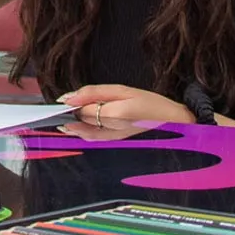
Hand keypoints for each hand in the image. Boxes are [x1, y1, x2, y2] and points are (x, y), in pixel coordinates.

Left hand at [58, 85, 193, 127]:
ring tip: (67, 118)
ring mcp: (114, 140)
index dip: (72, 105)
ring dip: (74, 127)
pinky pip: (94, 140)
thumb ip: (94, 93)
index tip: (63, 100)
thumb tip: (68, 98)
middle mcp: (113, 130)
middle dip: (71, 116)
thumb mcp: (123, 89)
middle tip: (62, 109)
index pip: (85, 111)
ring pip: (85, 135)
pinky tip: (80, 126)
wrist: (172, 123)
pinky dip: (84, 133)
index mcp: (116, 114)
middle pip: (82, 124)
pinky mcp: (115, 145)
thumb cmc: (150, 103)